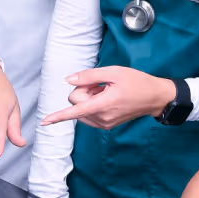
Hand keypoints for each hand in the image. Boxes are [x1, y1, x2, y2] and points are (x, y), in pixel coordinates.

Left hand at [41, 66, 175, 129]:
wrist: (154, 97)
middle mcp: (102, 118)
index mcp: (104, 105)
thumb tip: (68, 80)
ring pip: (81, 108)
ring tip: (106, 91)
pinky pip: (87, 113)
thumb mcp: (114, 72)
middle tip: (100, 84)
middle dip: (83, 90)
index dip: (58, 116)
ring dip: (88, 98)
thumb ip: (89, 76)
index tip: (44, 122)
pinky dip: (92, 104)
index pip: (75, 111)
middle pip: (76, 102)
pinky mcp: (106, 125)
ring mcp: (104, 123)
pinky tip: (106, 97)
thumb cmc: (137, 82)